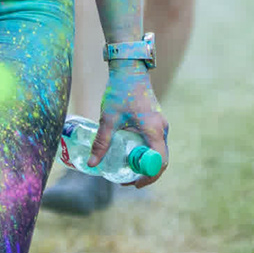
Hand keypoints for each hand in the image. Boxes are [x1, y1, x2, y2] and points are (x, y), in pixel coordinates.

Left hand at [91, 62, 168, 187]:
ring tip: (126, 167)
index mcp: (154, 130)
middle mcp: (162, 128)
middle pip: (160, 159)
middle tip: (127, 180)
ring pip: (158, 150)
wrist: (130, 68)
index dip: (148, 177)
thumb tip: (92, 163)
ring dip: (145, 162)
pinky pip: (155, 142)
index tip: (134, 184)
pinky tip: (129, 152)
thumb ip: (101, 141)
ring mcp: (160, 124)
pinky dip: (145, 151)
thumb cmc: (120, 91)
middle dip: (144, 172)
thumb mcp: (109, 118)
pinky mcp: (156, 120)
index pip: (159, 162)